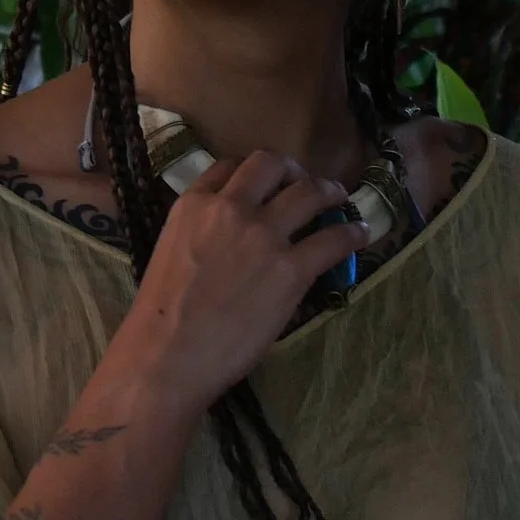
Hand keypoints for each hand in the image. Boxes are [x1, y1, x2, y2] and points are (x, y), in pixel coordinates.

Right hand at [110, 149, 364, 420]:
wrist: (168, 355)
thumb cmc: (160, 318)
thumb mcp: (170, 252)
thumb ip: (199, 233)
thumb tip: (226, 241)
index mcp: (193, 205)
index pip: (227, 167)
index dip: (251, 171)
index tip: (267, 183)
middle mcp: (230, 208)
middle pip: (271, 164)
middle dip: (293, 170)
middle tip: (306, 184)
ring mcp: (264, 236)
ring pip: (308, 191)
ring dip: (328, 191)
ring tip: (339, 199)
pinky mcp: (291, 269)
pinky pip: (334, 239)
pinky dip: (352, 234)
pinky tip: (360, 235)